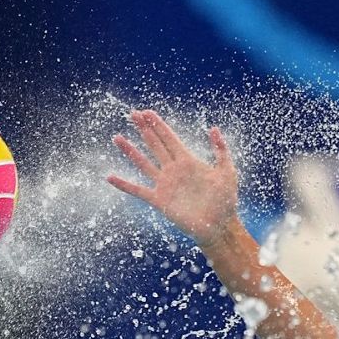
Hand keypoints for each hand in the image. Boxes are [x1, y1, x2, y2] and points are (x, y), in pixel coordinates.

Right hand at [108, 109, 240, 248]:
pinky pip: (138, 191)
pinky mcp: (159, 201)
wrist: (219, 227)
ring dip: (130, 151)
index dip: (158, 125)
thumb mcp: (227, 172)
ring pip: (143, 163)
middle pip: (154, 145)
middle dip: (144, 129)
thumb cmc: (226, 201)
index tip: (147, 112)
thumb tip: (213, 128)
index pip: (169, 138)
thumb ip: (221, 150)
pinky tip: (110, 177)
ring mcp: (165, 185)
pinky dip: (124, 184)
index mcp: (188, 161)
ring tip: (117, 138)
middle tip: (132, 114)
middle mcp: (173, 170)